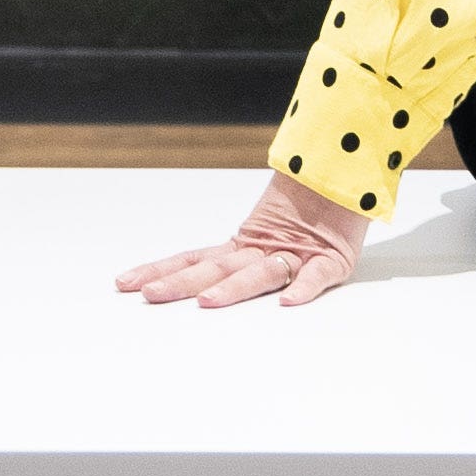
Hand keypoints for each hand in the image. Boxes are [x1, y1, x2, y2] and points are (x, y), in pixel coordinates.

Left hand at [117, 170, 367, 310]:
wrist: (351, 173)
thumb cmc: (312, 209)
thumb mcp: (271, 232)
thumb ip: (238, 254)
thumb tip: (192, 275)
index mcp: (245, 245)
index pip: (194, 257)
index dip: (160, 269)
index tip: (124, 283)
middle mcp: (263, 250)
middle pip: (216, 268)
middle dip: (181, 283)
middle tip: (150, 296)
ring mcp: (296, 254)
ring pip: (259, 273)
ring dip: (232, 288)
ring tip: (207, 303)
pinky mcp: (331, 259)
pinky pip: (316, 276)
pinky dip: (302, 288)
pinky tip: (286, 303)